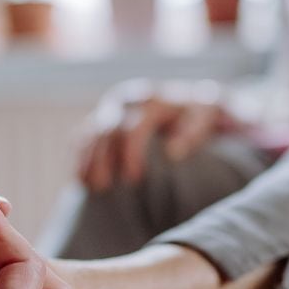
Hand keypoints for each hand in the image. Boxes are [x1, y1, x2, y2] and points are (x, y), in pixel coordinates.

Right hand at [77, 79, 235, 190]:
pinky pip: (84, 134)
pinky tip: (82, 178)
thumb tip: (173, 152)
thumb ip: (194, 130)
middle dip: (102, 160)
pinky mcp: (105, 117)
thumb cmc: (204, 114)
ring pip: (91, 132)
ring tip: (91, 188)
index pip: (132, 126)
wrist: (196, 101)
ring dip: (87, 161)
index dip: (129, 153)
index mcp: (152, 100)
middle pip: (106, 130)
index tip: (133, 179)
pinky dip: (81, 156)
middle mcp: (129, 100)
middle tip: (103, 189)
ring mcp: (114, 108)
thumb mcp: (208, 116)